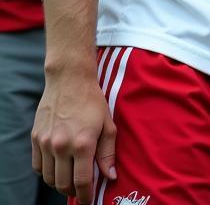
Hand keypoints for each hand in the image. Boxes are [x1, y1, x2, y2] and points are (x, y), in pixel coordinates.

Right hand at [32, 73, 115, 202]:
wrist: (70, 80)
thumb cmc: (93, 101)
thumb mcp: (108, 124)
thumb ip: (108, 153)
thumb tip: (110, 176)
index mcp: (83, 143)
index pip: (82, 182)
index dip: (86, 196)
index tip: (89, 201)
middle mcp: (61, 146)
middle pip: (63, 184)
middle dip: (73, 192)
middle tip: (80, 191)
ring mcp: (46, 143)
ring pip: (48, 178)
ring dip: (59, 183)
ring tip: (69, 179)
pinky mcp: (35, 139)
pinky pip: (37, 167)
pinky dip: (46, 173)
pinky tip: (56, 168)